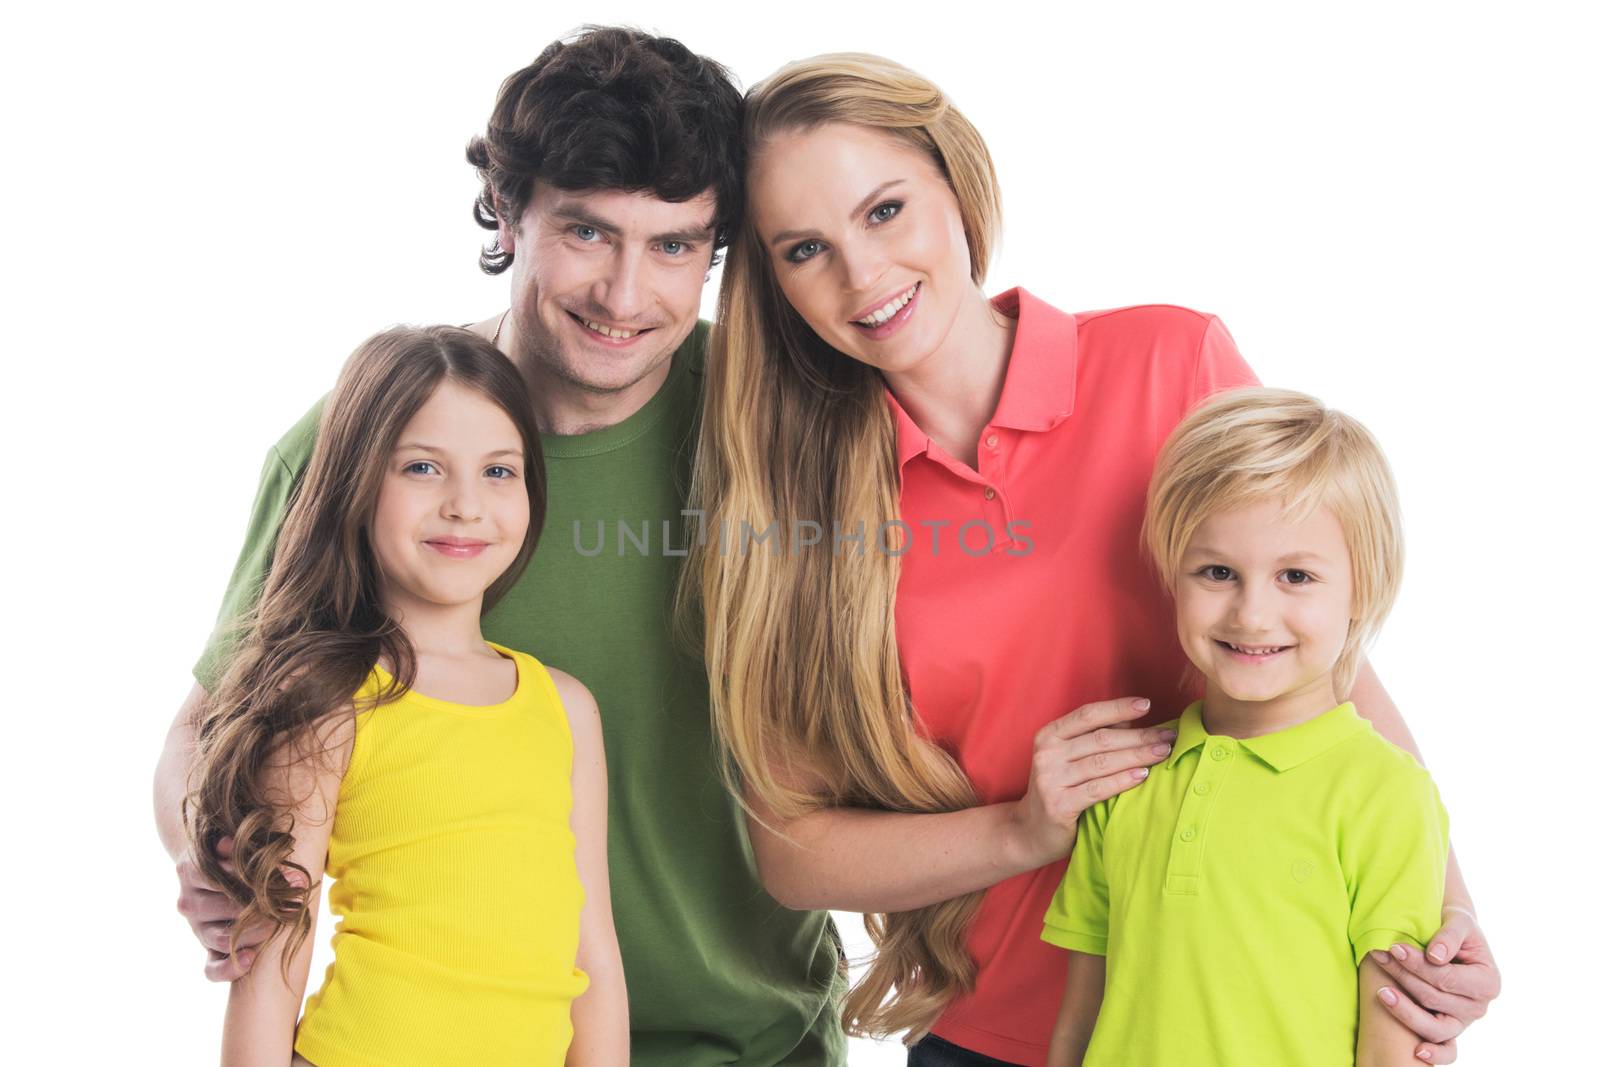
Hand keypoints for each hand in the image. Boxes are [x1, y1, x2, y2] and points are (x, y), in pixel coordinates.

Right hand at [174, 836, 279, 980]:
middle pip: (226, 909)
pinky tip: (251, 959)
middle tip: (289, 904)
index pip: (220, 877)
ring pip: (223, 939)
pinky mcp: (207, 949)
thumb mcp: (237, 845)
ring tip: (276, 924)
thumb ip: (243, 846)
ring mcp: (196, 928)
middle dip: (262, 907)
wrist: (219, 869)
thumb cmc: (235, 853)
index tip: (285, 878)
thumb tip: (240, 846)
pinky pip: (211, 970)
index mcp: (190, 870)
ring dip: (255, 933)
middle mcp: (188, 901)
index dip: (254, 879)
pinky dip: (230, 969)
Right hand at [1007, 697, 1174, 867]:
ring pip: (1103, 763)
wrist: (1030, 831)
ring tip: (1163, 752)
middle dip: (1139, 736)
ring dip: (1137, 756)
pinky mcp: (1059, 805)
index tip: (1146, 704)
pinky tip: (1143, 775)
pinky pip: (1099, 789)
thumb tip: (1129, 721)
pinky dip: (1123, 780)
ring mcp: (1051, 780)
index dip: (1117, 708)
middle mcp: (1047, 754)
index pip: (1087, 715)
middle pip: (1101, 739)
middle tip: (1168, 735)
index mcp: (1049, 736)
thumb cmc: (1058, 789)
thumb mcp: (1067, 759)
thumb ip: (1092, 739)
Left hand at [1371, 907, 1499, 1063]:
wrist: (1452, 935)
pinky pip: (1446, 1050)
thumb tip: (1435, 956)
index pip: (1447, 978)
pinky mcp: (1450, 1029)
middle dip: (1404, 977)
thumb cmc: (1455, 926)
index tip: (1393, 947)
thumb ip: (1449, 936)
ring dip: (1405, 1011)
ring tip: (1381, 993)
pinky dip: (1435, 1054)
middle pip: (1434, 999)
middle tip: (1379, 956)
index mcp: (1488, 982)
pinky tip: (1417, 1052)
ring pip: (1435, 1027)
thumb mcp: (1458, 921)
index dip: (1418, 965)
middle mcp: (1478, 1006)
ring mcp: (1463, 1022)